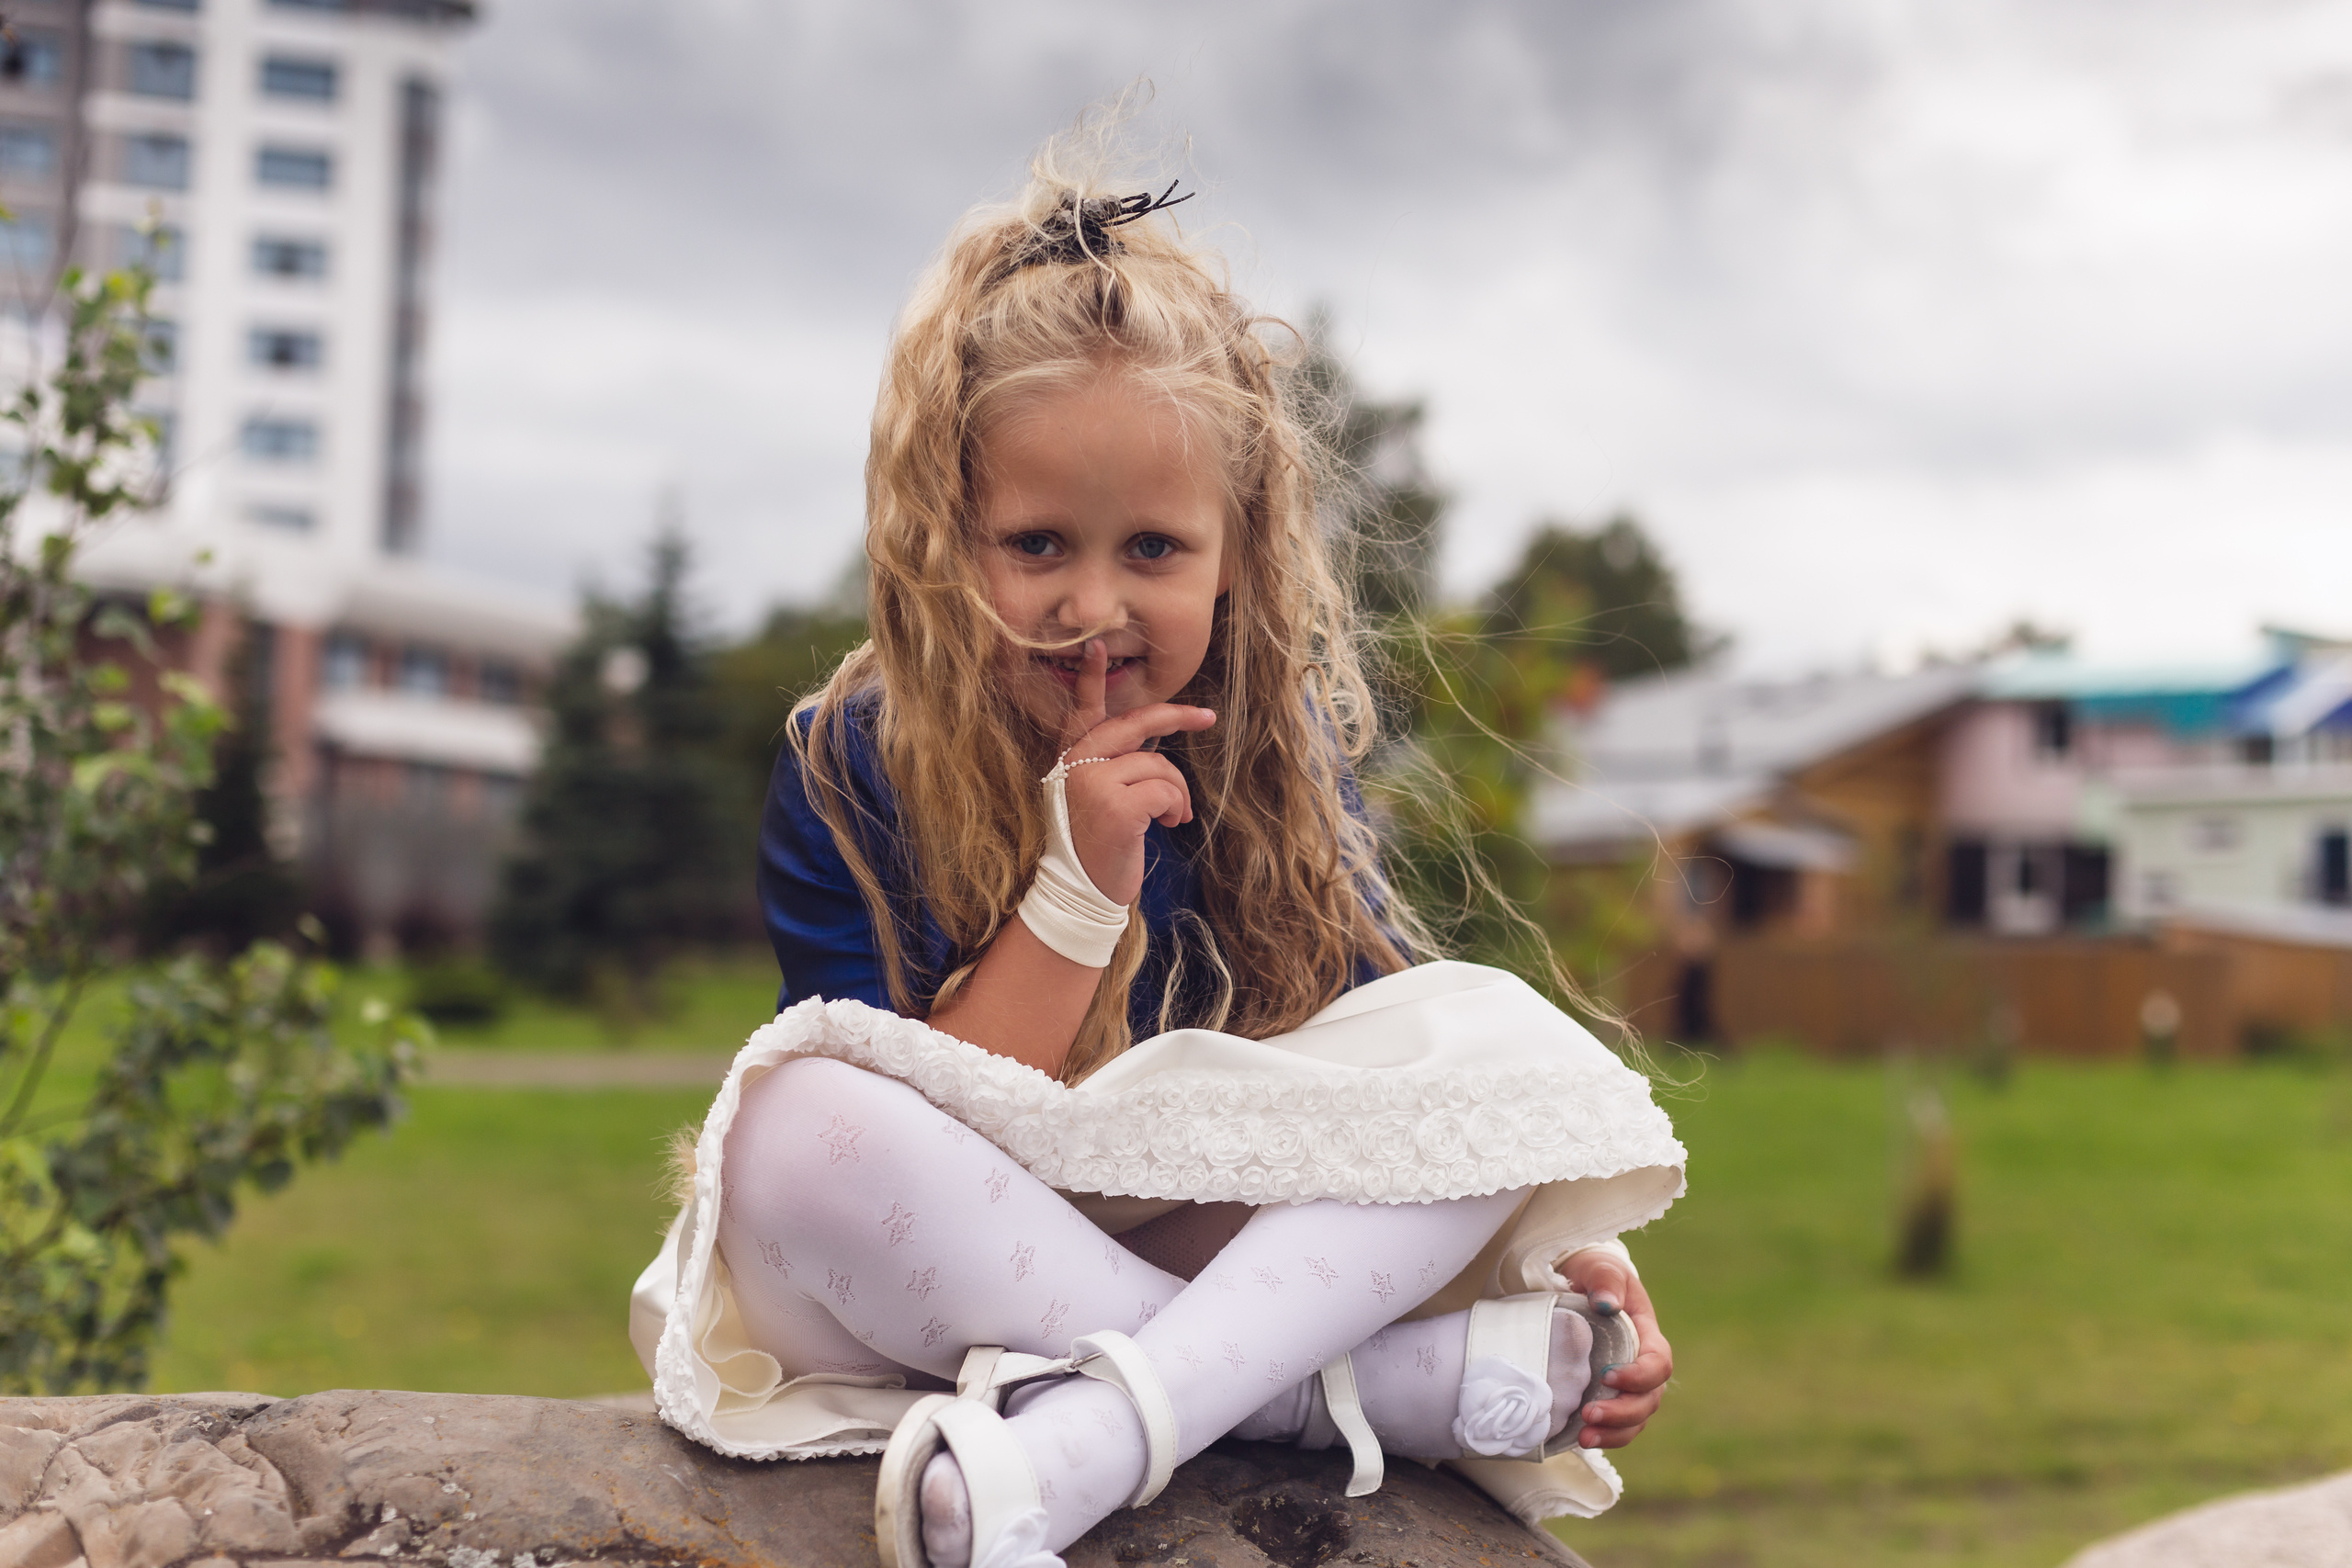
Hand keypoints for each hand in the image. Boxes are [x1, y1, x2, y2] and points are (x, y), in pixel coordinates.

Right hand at [1055, 640, 1215, 905]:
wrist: (1081, 891)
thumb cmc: (1097, 843)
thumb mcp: (1098, 796)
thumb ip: (1116, 764)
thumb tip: (1158, 745)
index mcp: (1069, 759)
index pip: (1082, 710)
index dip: (1090, 678)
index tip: (1096, 645)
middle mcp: (1076, 764)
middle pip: (1136, 723)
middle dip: (1176, 717)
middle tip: (1207, 717)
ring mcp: (1093, 782)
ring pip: (1159, 764)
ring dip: (1176, 793)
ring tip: (1173, 816)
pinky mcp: (1116, 805)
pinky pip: (1166, 790)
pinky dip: (1176, 808)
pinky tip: (1167, 826)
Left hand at [1559, 1249, 1672, 1450]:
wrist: (1575, 1284)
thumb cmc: (1593, 1273)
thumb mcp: (1599, 1267)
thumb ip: (1606, 1279)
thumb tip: (1607, 1304)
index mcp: (1647, 1334)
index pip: (1658, 1363)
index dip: (1639, 1376)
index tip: (1607, 1375)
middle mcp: (1642, 1365)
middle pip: (1650, 1399)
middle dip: (1623, 1412)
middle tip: (1589, 1413)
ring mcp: (1628, 1384)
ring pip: (1637, 1419)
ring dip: (1614, 1433)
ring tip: (1585, 1438)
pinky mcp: (1609, 1396)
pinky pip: (1619, 1426)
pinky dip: (1605, 1437)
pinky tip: (1580, 1440)